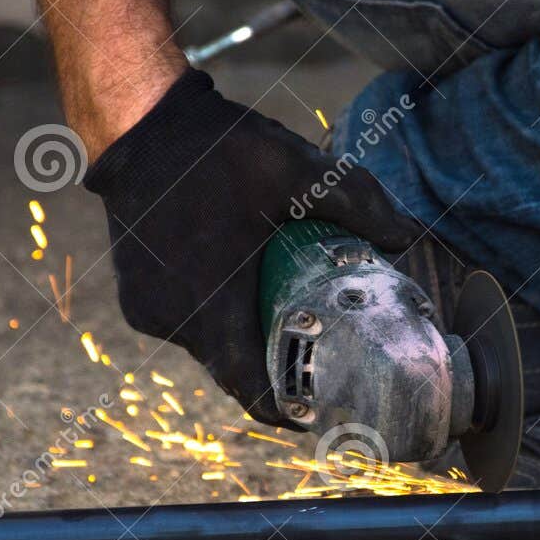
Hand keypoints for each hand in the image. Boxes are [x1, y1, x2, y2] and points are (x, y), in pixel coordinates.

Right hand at [83, 68, 423, 424]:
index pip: (244, 383)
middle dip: (267, 368)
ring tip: (278, 320)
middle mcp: (172, 315)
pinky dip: (209, 318)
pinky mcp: (133, 293)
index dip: (279, 408)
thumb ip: (358, 202)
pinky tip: (236, 293)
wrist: (141, 123)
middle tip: (311, 359)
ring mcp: (146, 307)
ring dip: (238, 338)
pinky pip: (180, 323)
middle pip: (228, 365)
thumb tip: (406, 235)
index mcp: (210, 300)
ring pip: (204, 343)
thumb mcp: (297, 169)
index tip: (310, 416)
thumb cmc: (216, 150)